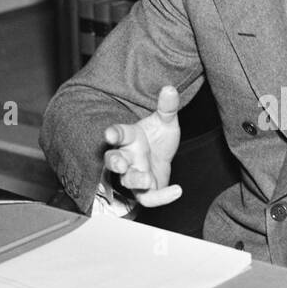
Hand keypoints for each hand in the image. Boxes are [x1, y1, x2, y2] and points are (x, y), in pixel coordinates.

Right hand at [102, 85, 182, 207]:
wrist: (163, 158)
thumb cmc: (157, 138)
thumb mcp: (165, 121)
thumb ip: (167, 107)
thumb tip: (170, 89)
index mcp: (129, 137)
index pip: (118, 134)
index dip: (113, 134)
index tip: (109, 134)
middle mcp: (128, 157)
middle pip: (113, 161)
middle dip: (114, 162)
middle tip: (118, 163)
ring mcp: (134, 175)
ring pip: (127, 180)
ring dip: (134, 180)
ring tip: (145, 179)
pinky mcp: (145, 191)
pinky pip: (148, 198)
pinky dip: (162, 197)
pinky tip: (177, 191)